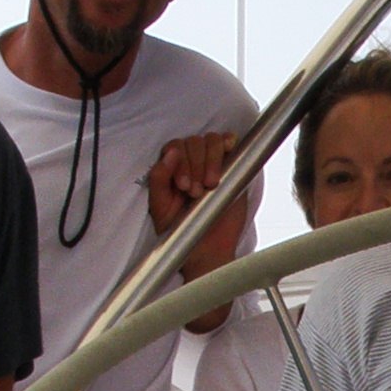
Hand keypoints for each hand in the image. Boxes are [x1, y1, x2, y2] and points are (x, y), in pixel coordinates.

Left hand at [149, 133, 248, 274]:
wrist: (206, 250)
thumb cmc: (179, 230)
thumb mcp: (160, 207)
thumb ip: (158, 179)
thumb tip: (171, 153)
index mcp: (171, 168)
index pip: (175, 147)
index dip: (181, 163)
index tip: (185, 187)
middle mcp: (191, 162)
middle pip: (193, 142)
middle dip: (196, 165)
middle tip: (197, 192)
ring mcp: (213, 162)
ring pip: (211, 140)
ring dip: (211, 160)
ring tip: (211, 185)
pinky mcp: (232, 166)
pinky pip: (230, 143)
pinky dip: (229, 141)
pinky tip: (229, 152)